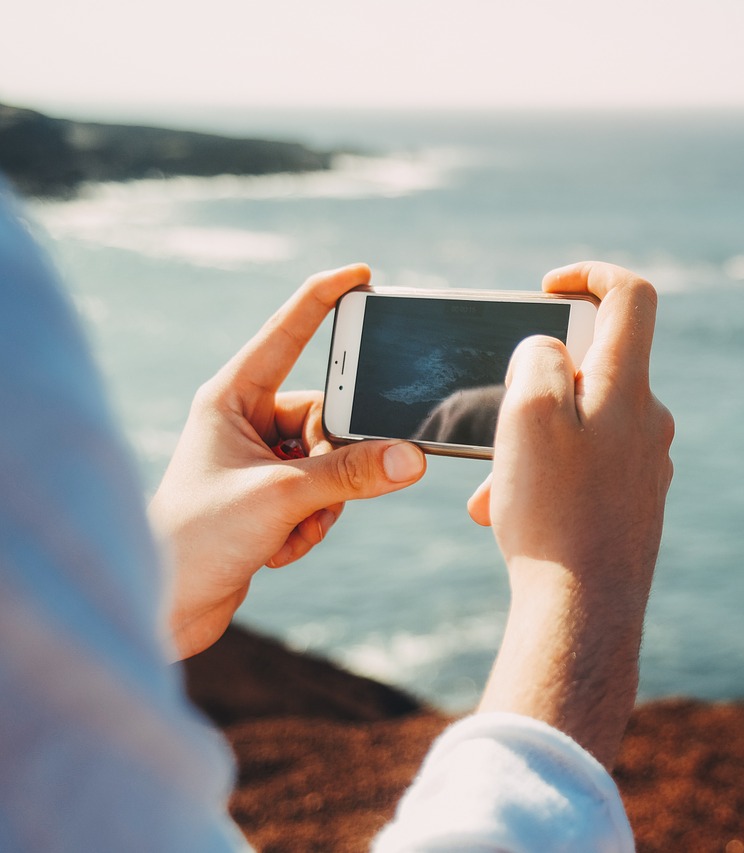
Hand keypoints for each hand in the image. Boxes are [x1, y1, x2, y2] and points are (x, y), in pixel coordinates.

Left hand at [150, 265, 426, 659]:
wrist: (166, 608)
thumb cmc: (197, 539)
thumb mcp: (282, 498)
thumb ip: (351, 474)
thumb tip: (412, 458)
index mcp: (231, 397)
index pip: (287, 334)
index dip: (324, 300)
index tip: (362, 274)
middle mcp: (245, 421)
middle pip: (329, 415)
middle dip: (335, 460)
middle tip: (314, 492)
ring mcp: (260, 460)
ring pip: (332, 461)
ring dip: (324, 502)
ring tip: (284, 529)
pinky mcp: (270, 496)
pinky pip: (323, 495)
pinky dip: (312, 524)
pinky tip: (276, 549)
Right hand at [467, 261, 674, 768]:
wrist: (584, 613)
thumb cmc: (553, 511)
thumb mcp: (528, 412)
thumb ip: (540, 357)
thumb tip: (552, 350)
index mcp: (629, 388)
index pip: (631, 296)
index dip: (589, 274)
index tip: (547, 287)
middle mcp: (649, 420)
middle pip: (593, 366)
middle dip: (533, 385)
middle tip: (496, 422)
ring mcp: (646, 464)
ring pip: (579, 426)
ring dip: (528, 443)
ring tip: (493, 490)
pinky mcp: (634, 502)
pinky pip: (584, 469)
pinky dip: (544, 478)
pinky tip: (508, 515)